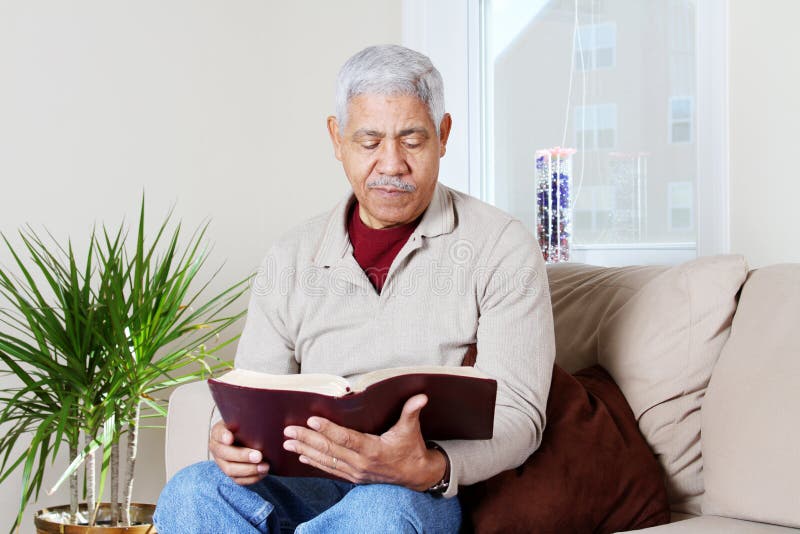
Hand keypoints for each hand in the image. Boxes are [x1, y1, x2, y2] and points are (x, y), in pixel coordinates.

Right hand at [209, 420, 269, 484]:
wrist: (245, 438)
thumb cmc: (246, 427)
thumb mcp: (245, 419)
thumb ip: (249, 418)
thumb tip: (265, 411)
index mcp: (219, 432)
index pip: (218, 433)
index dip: (223, 436)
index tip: (230, 438)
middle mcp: (217, 448)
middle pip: (225, 454)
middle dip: (242, 456)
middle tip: (259, 456)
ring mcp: (222, 463)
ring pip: (230, 470)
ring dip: (248, 470)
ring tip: (265, 467)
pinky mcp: (231, 473)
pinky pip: (238, 480)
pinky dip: (251, 478)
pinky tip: (263, 473)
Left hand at [282, 394, 446, 490]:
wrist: (416, 475)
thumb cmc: (412, 448)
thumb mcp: (411, 429)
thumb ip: (412, 412)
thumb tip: (421, 396)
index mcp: (373, 450)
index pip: (346, 439)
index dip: (328, 430)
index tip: (312, 420)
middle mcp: (361, 463)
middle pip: (330, 450)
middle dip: (307, 439)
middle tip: (289, 430)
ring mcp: (356, 473)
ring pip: (326, 461)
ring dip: (306, 451)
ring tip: (288, 442)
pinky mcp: (354, 477)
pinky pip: (330, 470)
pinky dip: (315, 463)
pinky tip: (302, 455)